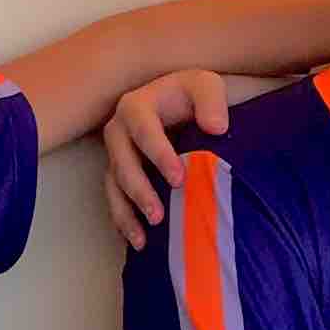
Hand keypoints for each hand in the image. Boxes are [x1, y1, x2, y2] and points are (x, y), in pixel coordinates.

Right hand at [103, 65, 231, 251]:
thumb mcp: (206, 86)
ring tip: (142, 240)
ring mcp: (116, 155)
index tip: (179, 179)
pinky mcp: (119, 175)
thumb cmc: (194, 96)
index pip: (144, 131)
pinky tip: (137, 243)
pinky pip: (115, 200)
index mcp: (137, 106)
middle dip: (138, 190)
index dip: (159, 155)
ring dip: (126, 213)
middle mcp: (119, 131)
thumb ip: (211, 100)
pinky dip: (124, 222)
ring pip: (113, 186)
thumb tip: (215, 127)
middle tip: (158, 215)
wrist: (181, 104)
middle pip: (121, 163)